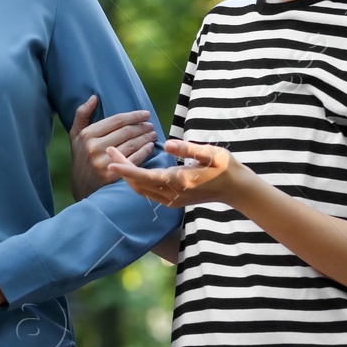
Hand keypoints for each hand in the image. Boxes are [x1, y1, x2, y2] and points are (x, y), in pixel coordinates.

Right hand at [70, 98, 157, 200]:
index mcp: (88, 135)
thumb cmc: (80, 157)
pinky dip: (145, 151)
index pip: (116, 120)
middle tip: (150, 124)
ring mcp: (104, 162)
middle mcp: (95, 147)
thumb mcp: (75, 135)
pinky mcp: (112, 175)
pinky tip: (150, 146)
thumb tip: (94, 97)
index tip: (145, 113)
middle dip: (142, 126)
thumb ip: (82, 114)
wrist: (81, 187)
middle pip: (126, 132)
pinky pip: (134, 159)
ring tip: (152, 133)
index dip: (133, 115)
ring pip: (132, 144)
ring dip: (146, 137)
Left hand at [107, 138, 249, 208]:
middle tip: (110, 150)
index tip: (111, 160)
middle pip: (138, 185)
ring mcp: (172, 201)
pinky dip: (137, 181)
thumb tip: (167, 144)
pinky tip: (132, 169)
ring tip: (117, 157)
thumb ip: (188, 149)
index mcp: (180, 182)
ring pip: (141, 191)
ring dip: (128, 176)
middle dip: (122, 169)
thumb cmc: (225, 167)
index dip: (126, 170)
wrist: (236, 189)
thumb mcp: (210, 153)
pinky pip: (148, 193)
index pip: (145, 177)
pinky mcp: (173, 202)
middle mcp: (173, 195)